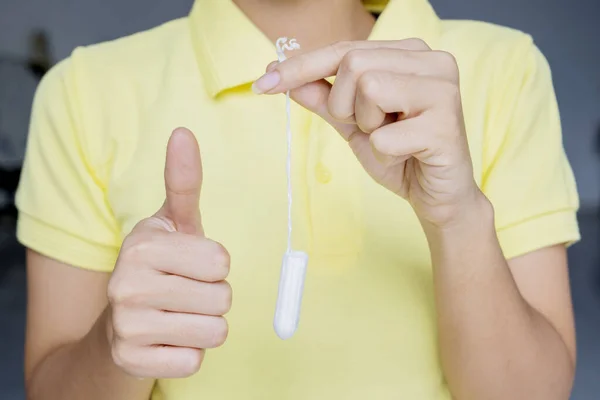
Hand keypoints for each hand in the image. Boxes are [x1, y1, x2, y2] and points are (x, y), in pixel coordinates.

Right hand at [107, 128, 230, 377]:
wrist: (116, 324)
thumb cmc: (157, 269)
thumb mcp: (171, 224)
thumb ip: (183, 182)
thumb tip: (183, 132)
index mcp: (142, 246)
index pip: (221, 261)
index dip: (214, 266)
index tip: (191, 265)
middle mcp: (127, 285)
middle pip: (223, 297)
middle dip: (212, 297)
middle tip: (184, 293)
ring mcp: (127, 327)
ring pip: (215, 331)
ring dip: (204, 325)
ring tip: (177, 315)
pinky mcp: (133, 362)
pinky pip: (196, 361)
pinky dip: (189, 353)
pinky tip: (166, 340)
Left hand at [254, 39, 482, 227]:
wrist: (437, 197)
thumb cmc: (399, 155)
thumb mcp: (352, 124)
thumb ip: (322, 97)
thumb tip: (277, 72)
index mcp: (409, 53)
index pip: (343, 48)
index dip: (299, 66)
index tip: (261, 83)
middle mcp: (431, 60)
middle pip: (354, 63)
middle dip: (344, 105)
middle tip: (369, 129)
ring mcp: (443, 89)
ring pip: (369, 88)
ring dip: (366, 127)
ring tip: (391, 140)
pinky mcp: (447, 124)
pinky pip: (385, 137)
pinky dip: (384, 155)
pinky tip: (407, 157)